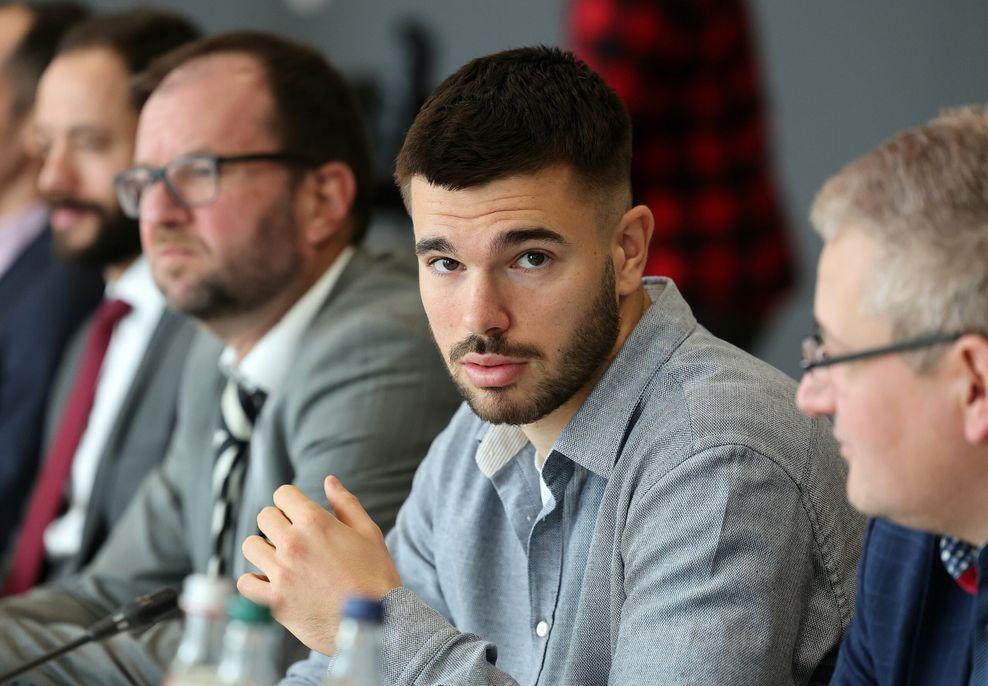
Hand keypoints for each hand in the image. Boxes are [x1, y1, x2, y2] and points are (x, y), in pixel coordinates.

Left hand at [238, 475, 401, 652]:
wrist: (377, 620)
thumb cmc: (375, 576)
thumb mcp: (368, 532)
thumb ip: (345, 503)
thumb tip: (329, 481)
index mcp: (315, 522)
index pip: (283, 494)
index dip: (291, 500)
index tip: (296, 512)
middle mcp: (293, 544)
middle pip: (264, 516)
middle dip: (277, 521)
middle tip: (291, 535)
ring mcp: (281, 573)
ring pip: (250, 546)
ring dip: (263, 548)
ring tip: (279, 558)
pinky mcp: (274, 601)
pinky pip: (245, 582)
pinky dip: (253, 580)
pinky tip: (269, 581)